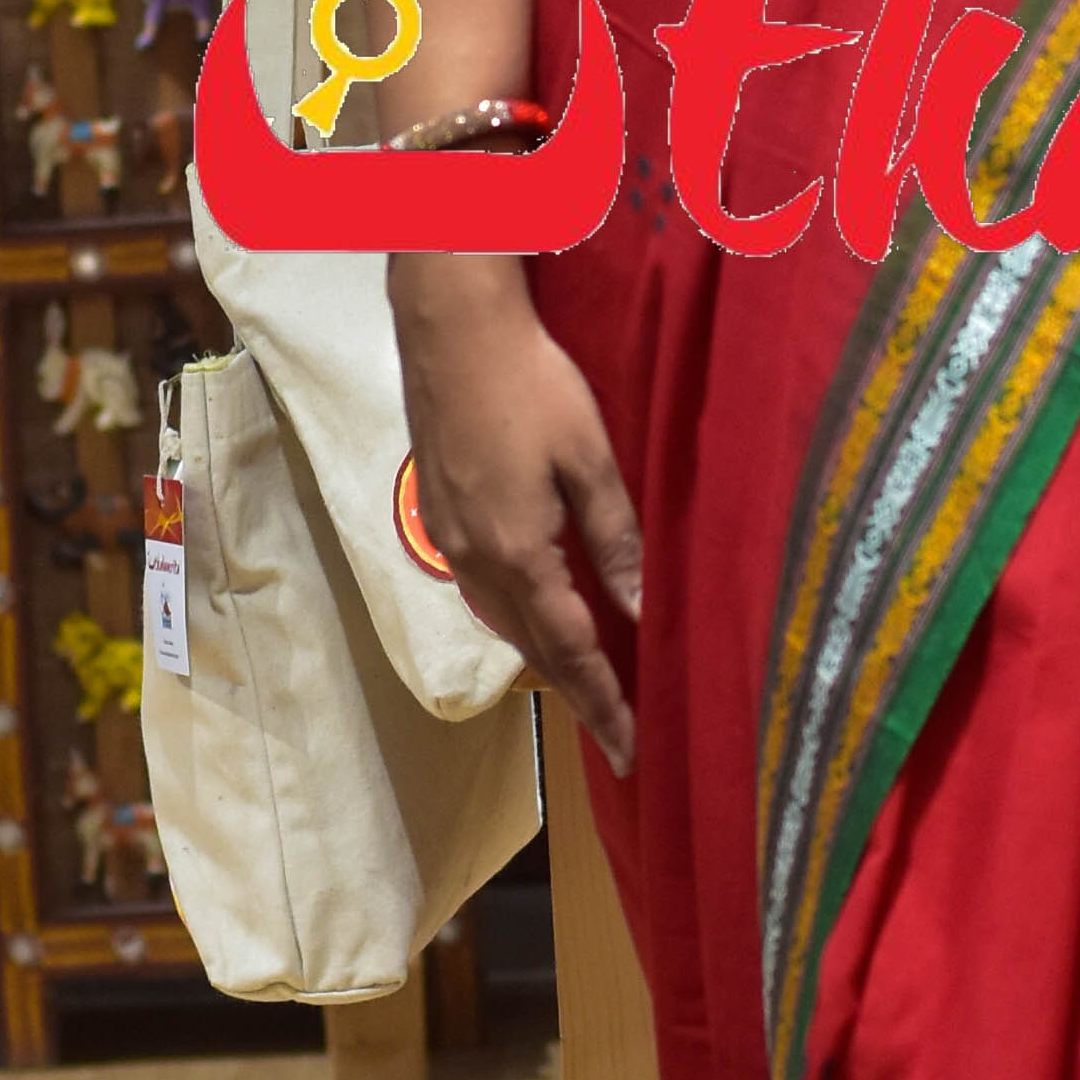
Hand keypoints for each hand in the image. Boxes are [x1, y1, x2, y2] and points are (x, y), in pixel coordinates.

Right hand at [391, 253, 643, 775]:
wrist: (452, 328)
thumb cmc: (532, 383)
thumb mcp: (591, 460)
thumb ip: (616, 540)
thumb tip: (639, 611)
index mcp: (518, 554)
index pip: (571, 652)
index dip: (604, 704)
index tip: (630, 752)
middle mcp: (476, 561)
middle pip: (532, 649)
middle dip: (577, 694)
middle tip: (618, 733)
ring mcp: (450, 539)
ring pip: (504, 622)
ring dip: (546, 658)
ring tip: (589, 685)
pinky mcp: (440, 514)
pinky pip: (485, 590)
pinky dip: (519, 617)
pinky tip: (541, 613)